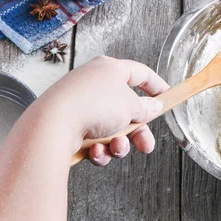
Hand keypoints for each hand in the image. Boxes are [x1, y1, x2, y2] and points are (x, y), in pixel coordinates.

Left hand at [29, 56, 168, 165]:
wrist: (53, 126)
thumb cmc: (93, 106)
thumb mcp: (130, 105)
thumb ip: (146, 108)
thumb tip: (153, 107)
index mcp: (110, 69)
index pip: (140, 73)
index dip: (156, 85)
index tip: (167, 96)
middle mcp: (95, 84)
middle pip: (126, 110)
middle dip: (137, 132)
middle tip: (146, 145)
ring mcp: (81, 105)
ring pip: (111, 129)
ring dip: (118, 143)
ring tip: (115, 147)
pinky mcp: (70, 125)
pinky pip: (94, 139)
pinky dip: (99, 149)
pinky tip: (95, 151)